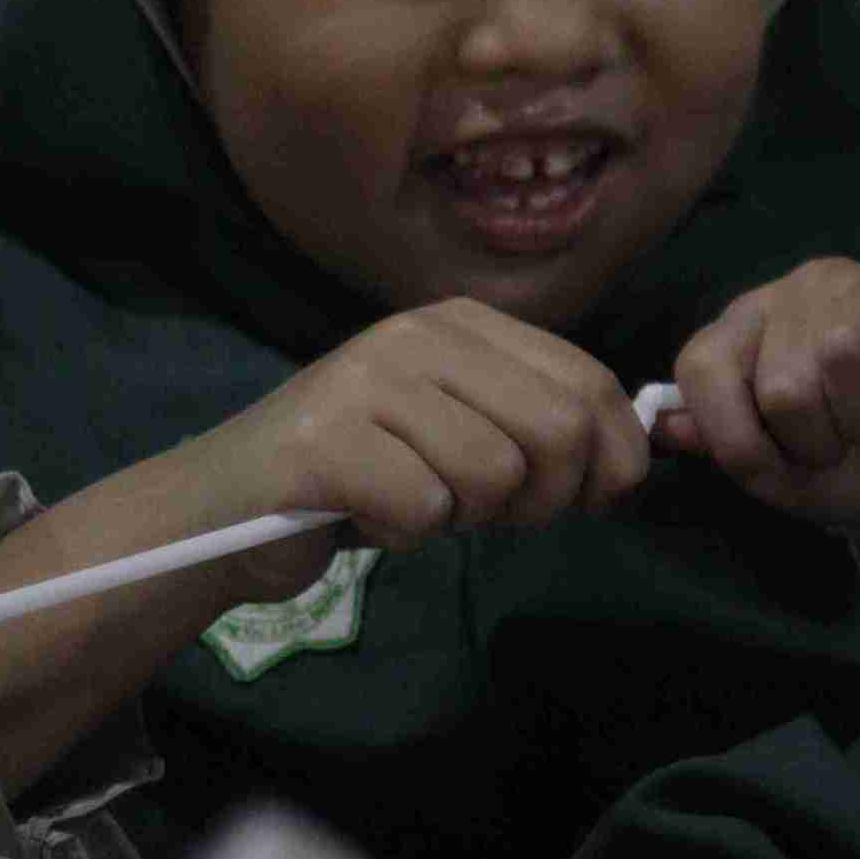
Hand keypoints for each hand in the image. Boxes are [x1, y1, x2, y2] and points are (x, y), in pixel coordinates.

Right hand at [184, 300, 651, 602]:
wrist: (224, 507)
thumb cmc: (364, 474)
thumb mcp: (466, 431)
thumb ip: (542, 427)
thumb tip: (635, 457)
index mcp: (464, 325)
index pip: (590, 382)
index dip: (615, 457)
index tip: (597, 500)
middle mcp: (416, 335)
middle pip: (559, 427)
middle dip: (548, 496)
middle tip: (498, 516)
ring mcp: (365, 380)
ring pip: (495, 473)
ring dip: (467, 517)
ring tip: (415, 503)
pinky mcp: (322, 440)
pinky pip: (425, 508)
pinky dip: (408, 534)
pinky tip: (368, 514)